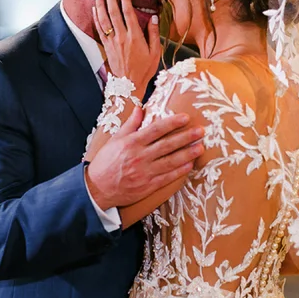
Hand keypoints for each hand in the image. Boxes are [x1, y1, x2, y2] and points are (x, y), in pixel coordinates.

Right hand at [85, 106, 204, 209]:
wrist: (97, 188)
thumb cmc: (106, 162)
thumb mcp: (115, 139)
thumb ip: (130, 124)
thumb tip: (140, 108)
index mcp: (132, 143)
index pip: (156, 130)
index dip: (172, 123)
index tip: (185, 117)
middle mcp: (140, 156)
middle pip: (167, 145)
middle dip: (186, 137)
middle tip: (201, 131)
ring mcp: (145, 172)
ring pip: (171, 161)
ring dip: (188, 154)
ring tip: (201, 147)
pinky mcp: (148, 186)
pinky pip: (167, 177)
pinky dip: (179, 171)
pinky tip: (190, 165)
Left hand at [92, 0, 160, 95]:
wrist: (129, 85)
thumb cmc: (145, 69)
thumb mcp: (155, 52)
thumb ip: (153, 33)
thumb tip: (153, 17)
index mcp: (134, 37)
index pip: (128, 13)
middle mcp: (121, 37)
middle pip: (113, 12)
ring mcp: (112, 41)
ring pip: (104, 19)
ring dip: (100, 4)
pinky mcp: (107, 46)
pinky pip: (100, 29)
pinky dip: (96, 17)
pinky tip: (95, 9)